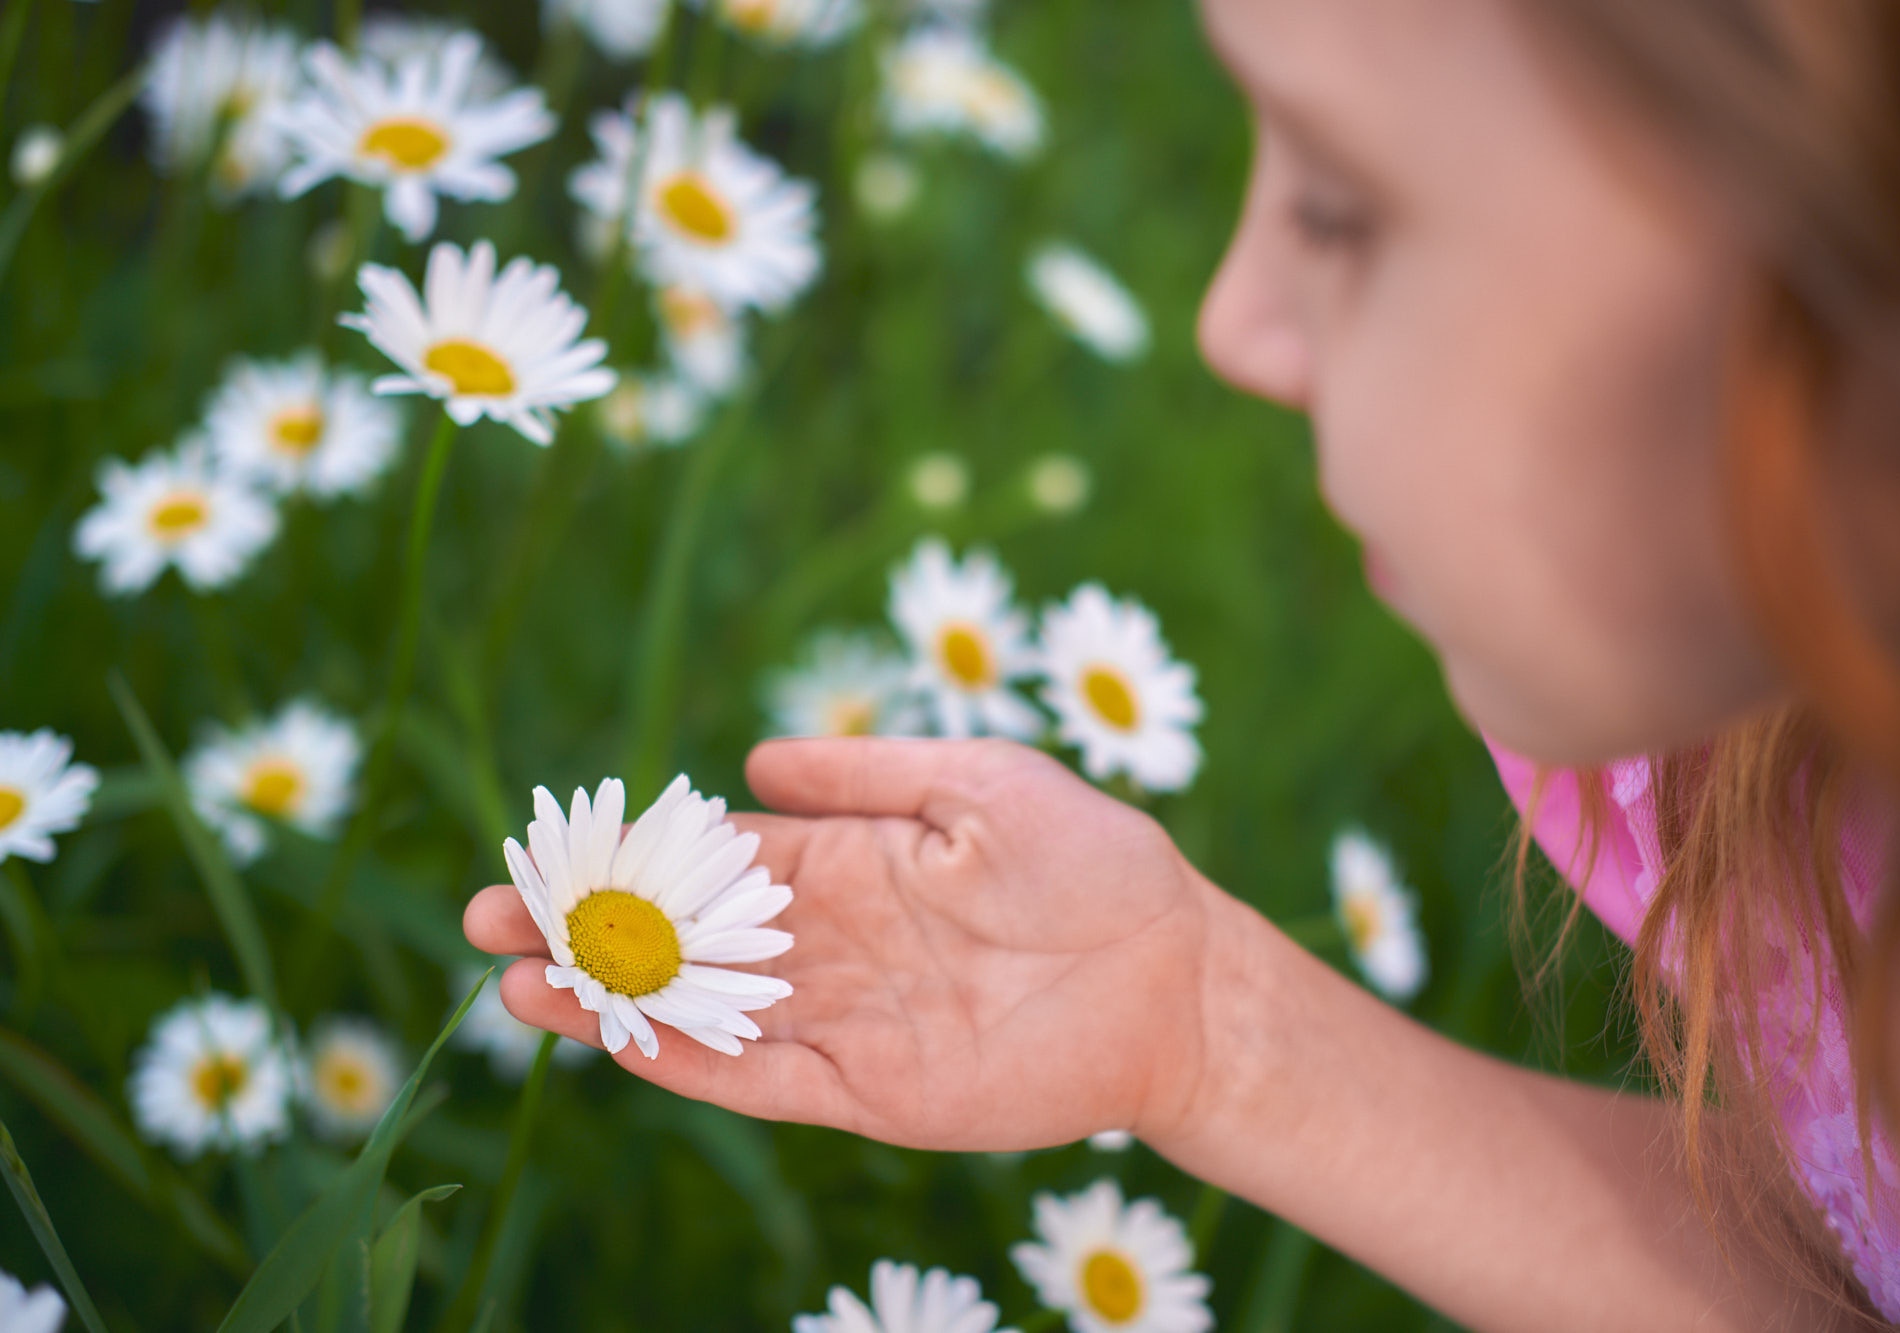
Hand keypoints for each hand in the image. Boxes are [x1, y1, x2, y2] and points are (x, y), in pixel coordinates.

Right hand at [461, 737, 1222, 1150]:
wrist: (1177, 971)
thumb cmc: (1093, 859)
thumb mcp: (980, 781)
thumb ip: (867, 775)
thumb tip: (750, 763)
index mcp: (850, 865)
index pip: (714, 861)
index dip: (629, 855)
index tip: (542, 849)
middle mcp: (831, 945)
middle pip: (684, 942)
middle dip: (587, 929)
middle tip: (484, 919)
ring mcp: (844, 1023)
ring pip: (703, 1015)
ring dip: (611, 1002)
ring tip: (514, 985)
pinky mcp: (871, 1093)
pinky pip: (762, 1080)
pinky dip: (689, 1064)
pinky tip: (615, 1039)